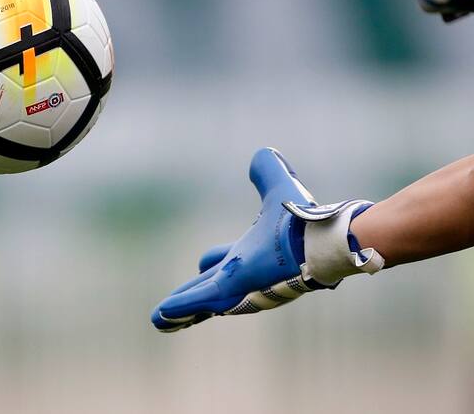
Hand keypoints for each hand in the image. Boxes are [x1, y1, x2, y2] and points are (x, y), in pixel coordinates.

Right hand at [151, 147, 383, 332]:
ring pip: (202, 302)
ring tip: (159, 321)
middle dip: (191, 294)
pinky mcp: (231, 289)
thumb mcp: (277, 188)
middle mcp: (244, 273)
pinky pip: (200, 300)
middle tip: (171, 307)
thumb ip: (267, 171)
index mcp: (252, 253)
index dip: (213, 261)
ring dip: (182, 310)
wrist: (314, 239)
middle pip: (211, 286)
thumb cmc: (300, 220)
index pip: (226, 260)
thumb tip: (262, 153)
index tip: (201, 261)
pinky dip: (180, 307)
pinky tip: (160, 316)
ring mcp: (237, 285)